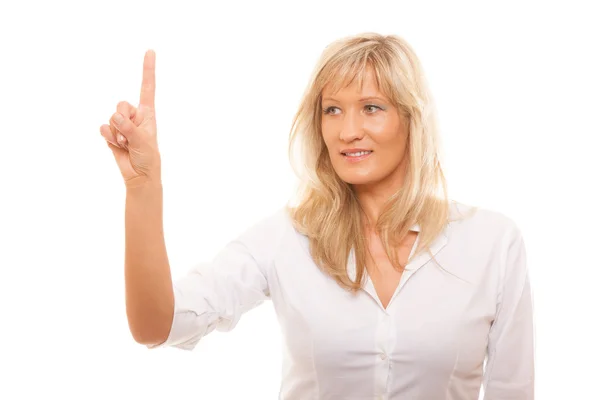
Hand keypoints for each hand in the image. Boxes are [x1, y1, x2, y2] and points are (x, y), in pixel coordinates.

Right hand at [100, 50, 160, 186]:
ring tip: (126, 144)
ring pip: (111, 117)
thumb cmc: (148, 157)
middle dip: (123, 120)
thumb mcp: (143, 142)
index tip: (151, 50)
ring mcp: (121, 124)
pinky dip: (109, 138)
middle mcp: (134, 116)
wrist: (138, 175)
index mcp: (148, 113)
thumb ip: (130, 128)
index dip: (148, 69)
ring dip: (117, 133)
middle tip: (131, 136)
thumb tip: (116, 118)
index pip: (147, 88)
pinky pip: (103, 128)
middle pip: (121, 104)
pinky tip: (117, 145)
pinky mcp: (111, 133)